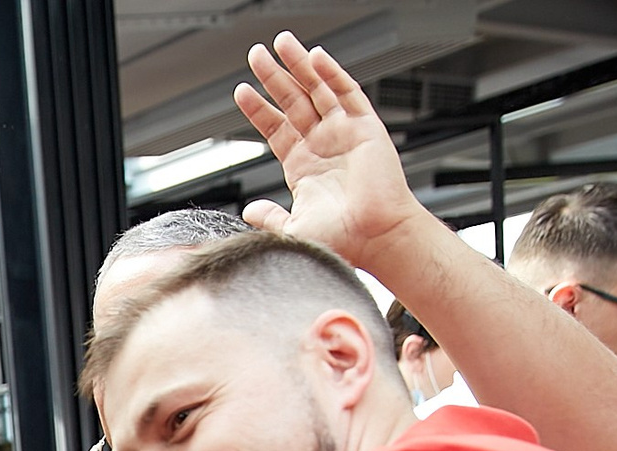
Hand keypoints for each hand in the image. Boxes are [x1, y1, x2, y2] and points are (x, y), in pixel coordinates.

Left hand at [234, 33, 425, 272]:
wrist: (375, 239)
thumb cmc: (342, 241)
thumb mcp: (293, 230)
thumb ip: (270, 217)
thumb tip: (250, 210)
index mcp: (304, 167)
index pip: (276, 128)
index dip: (259, 109)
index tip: (241, 91)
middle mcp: (323, 146)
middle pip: (293, 101)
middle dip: (274, 77)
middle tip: (256, 54)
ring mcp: (344, 134)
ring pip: (317, 91)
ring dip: (299, 66)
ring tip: (280, 43)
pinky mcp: (366, 129)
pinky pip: (348, 94)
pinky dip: (332, 74)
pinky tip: (316, 57)